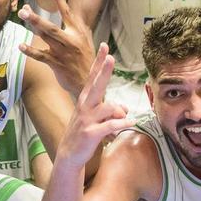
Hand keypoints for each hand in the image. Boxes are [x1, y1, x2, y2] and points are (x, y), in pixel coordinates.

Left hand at [17, 0, 94, 93]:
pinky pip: (41, 56)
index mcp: (77, 33)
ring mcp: (62, 53)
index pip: (67, 13)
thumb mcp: (86, 40)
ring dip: (33, 26)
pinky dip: (30, 51)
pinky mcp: (56, 64)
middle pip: (51, 26)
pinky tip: (20, 46)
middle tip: (24, 10)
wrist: (90, 82)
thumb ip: (77, 27)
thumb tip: (71, 12)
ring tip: (21, 17)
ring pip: (45, 37)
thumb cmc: (86, 60)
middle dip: (36, 18)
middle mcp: (70, 41)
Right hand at [58, 45, 131, 166]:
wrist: (69, 155)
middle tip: (110, 57)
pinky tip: (131, 122)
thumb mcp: (96, 119)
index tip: (104, 46)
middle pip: (96, 85)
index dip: (99, 62)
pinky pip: (111, 125)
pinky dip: (123, 123)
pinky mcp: (91, 133)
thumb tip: (125, 109)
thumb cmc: (84, 133)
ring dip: (120, 111)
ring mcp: (87, 120)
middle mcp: (84, 106)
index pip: (93, 77)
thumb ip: (112, 110)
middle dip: (103, 71)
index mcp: (85, 100)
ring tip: (126, 117)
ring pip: (108, 107)